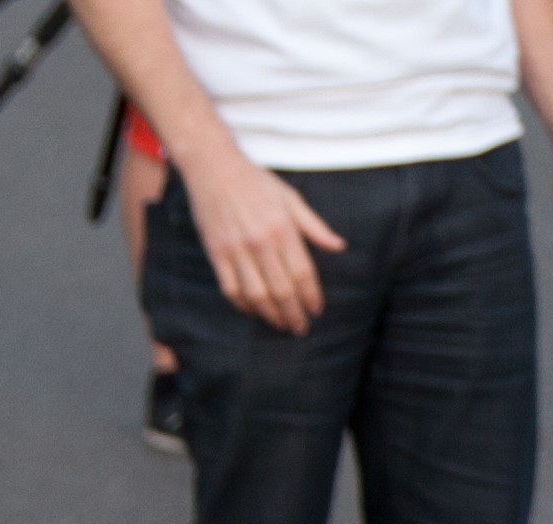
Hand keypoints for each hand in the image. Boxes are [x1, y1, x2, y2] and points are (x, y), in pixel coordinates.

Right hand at [177, 147, 343, 332]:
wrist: (213, 166)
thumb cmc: (256, 182)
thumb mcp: (291, 198)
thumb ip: (315, 226)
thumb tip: (340, 246)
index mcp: (283, 230)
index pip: (303, 274)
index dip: (312, 297)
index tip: (317, 311)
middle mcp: (260, 242)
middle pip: (282, 290)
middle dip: (295, 314)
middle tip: (301, 328)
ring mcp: (236, 249)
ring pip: (257, 295)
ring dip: (272, 316)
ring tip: (281, 325)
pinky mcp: (216, 252)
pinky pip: (230, 288)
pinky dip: (243, 305)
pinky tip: (254, 311)